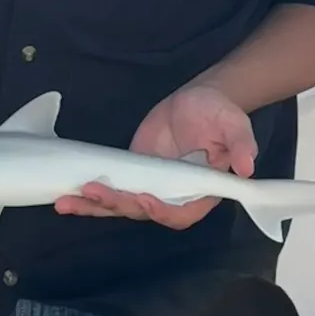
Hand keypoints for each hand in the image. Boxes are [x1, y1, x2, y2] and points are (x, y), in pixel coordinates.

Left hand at [55, 83, 257, 229]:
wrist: (198, 101)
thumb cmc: (219, 114)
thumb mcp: (234, 124)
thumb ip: (241, 145)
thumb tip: (247, 166)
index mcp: (199, 192)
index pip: (179, 214)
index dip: (161, 211)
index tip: (146, 199)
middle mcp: (172, 197)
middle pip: (142, 211)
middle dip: (117, 204)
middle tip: (94, 192)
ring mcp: (149, 188)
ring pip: (120, 206)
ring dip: (94, 206)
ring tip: (67, 201)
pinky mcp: (130, 176)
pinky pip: (109, 190)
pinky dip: (88, 195)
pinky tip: (67, 194)